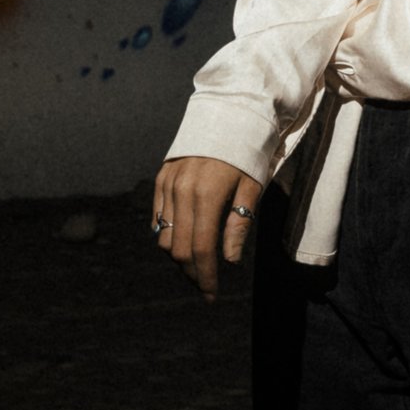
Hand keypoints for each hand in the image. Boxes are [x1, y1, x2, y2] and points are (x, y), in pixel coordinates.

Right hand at [150, 155, 263, 299]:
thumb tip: (228, 261)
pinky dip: (167, 236)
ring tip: (197, 266)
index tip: (212, 295)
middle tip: (205, 286)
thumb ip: (238, 225)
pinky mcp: (161, 179)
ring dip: (178, 257)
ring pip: (163, 237)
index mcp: (207, 195)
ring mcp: (167, 184)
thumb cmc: (248, 153)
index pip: (200, 249)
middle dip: (191, 273)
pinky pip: (157, 218)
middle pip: (178, 248)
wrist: (227, 114)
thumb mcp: (252, 188)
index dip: (205, 276)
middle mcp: (181, 191)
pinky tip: (182, 244)